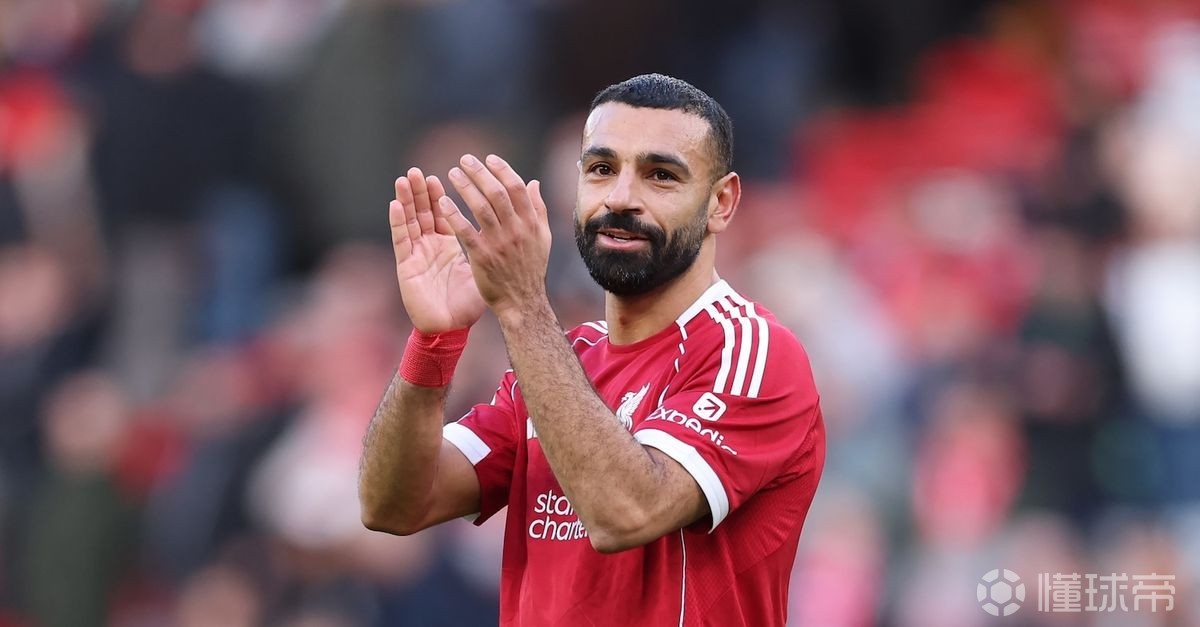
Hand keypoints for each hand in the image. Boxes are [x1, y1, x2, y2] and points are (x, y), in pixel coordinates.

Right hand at [390, 167, 485, 332]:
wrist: (452, 328)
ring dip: (407, 199)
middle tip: (419, 170)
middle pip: (424, 212)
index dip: (442, 194)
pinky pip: (402, 240)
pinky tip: (396, 204)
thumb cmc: (467, 303)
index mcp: (448, 246)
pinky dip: (398, 222)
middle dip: (422, 191)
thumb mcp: (483, 267)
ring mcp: (417, 255)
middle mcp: (430, 247)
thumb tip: (509, 224)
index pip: (444, 214)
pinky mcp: (406, 266)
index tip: (445, 173)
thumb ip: (492, 243)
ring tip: (405, 178)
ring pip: (410, 221)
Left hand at [436, 154, 551, 319]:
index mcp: (532, 223)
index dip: (502, 169)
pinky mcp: (482, 257)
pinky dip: (454, 214)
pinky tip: (442, 202)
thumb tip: (533, 182)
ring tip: (452, 173)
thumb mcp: (542, 238)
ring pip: (481, 208)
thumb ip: (538, 209)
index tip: (488, 158)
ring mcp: (499, 244)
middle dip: (480, 173)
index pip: (517, 188)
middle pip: (498, 193)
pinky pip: (465, 231)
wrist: (523, 302)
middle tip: (464, 159)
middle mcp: (517, 230)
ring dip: (465, 187)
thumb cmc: (531, 269)